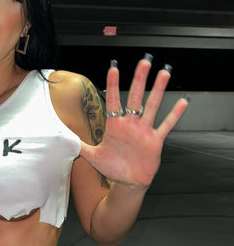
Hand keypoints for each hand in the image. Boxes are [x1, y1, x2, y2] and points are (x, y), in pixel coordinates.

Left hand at [80, 57, 188, 189]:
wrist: (128, 182)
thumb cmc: (112, 167)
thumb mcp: (93, 156)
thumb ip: (80, 145)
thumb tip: (64, 138)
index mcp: (115, 126)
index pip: (114, 101)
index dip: (113, 85)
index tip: (114, 69)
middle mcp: (130, 125)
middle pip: (135, 97)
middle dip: (139, 80)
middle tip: (144, 62)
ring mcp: (144, 131)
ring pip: (152, 107)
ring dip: (158, 90)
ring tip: (163, 74)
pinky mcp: (155, 141)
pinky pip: (166, 125)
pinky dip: (174, 115)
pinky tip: (182, 102)